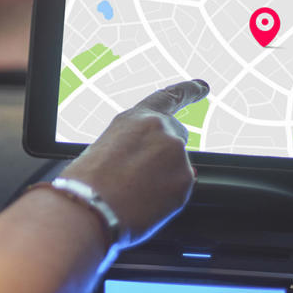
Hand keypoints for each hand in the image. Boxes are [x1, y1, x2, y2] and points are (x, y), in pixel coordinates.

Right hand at [60, 79, 208, 247]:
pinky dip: (167, 196)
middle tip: (139, 177)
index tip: (203, 87)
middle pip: (176, 139)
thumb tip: (155, 163)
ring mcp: (176, 154)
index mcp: (137, 118)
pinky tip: (145, 202)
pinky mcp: (185, 179)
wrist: (90, 206)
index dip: (189, 90)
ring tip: (134, 193)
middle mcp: (161, 129)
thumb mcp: (107, 148)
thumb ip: (136, 145)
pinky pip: (180, 188)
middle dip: (164, 156)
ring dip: (163, 179)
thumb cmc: (89, 181)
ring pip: (176, 167)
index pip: (169, 97)